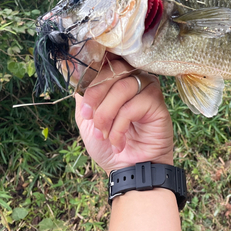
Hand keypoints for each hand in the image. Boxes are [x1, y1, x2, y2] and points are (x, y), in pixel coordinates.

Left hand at [74, 55, 173, 174]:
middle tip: (90, 119)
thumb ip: (82, 96)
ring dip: (107, 114)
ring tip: (104, 134)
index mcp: (116, 77)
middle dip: (95, 95)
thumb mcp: (87, 119)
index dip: (90, 72)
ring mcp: (147, 88)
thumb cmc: (108, 145)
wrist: (126, 170)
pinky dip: (120, 126)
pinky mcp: (157, 103)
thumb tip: (73, 72)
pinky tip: (118, 142)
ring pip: (122, 87)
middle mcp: (134, 77)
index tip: (82, 96)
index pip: (104, 60)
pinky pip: (133, 106)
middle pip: (112, 69)